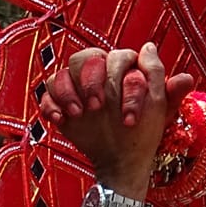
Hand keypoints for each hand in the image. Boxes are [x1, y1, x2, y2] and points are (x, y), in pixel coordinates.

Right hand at [39, 43, 191, 192]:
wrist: (125, 159)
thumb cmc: (145, 129)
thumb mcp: (159, 105)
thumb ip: (158, 76)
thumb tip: (149, 47)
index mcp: (123, 69)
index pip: (119, 57)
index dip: (122, 79)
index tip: (128, 113)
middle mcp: (98, 74)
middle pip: (85, 57)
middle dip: (90, 81)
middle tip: (97, 106)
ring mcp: (78, 90)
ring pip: (61, 73)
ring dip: (67, 91)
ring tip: (79, 113)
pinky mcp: (62, 105)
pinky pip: (46, 96)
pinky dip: (50, 105)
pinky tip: (61, 119)